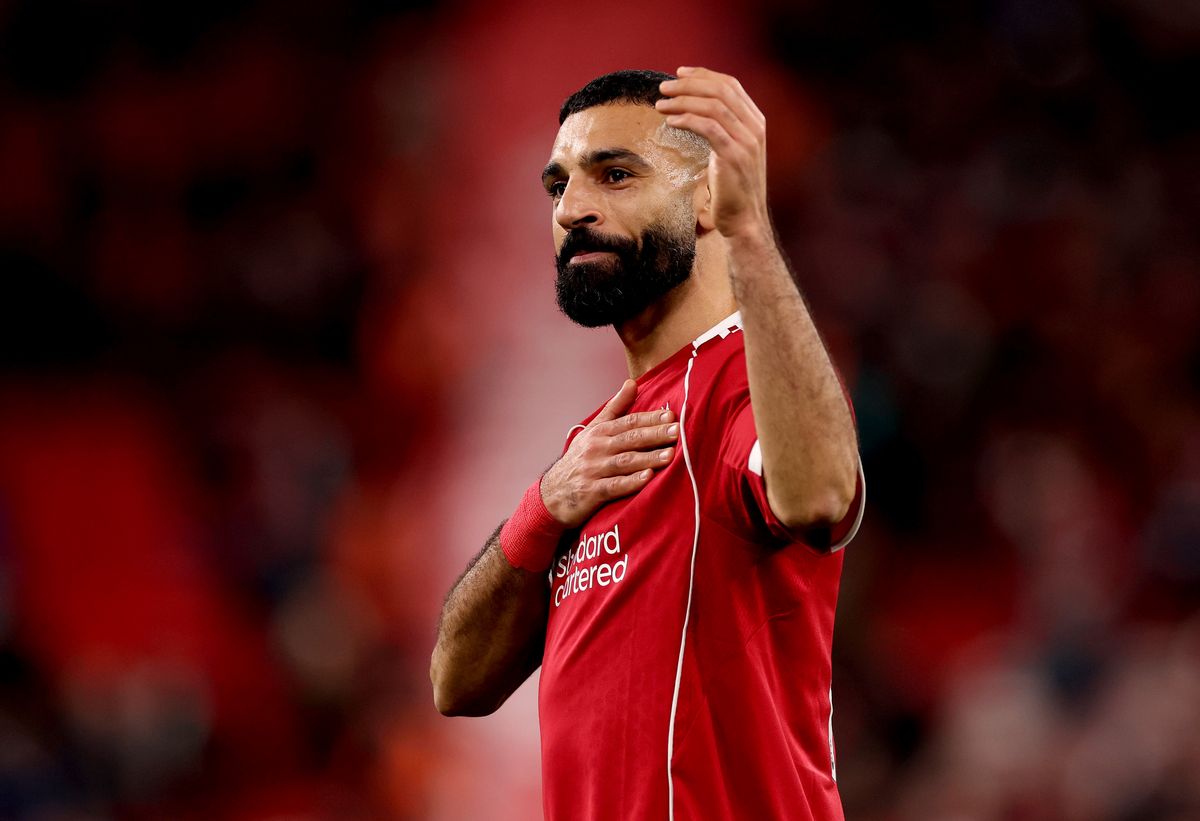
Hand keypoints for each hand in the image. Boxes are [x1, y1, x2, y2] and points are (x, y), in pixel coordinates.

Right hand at [540, 379, 678, 527]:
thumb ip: (615, 407)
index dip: (650, 419)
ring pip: (624, 461)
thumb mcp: (594, 430)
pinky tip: (648, 478)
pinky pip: (614, 486)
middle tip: (677, 431)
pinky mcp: (591, 492)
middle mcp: (596, 448)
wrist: (553, 494)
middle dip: (654, 435)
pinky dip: (631, 482)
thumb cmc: (580, 459)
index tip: (672, 415)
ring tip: (670, 455)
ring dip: (648, 458)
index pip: (629, 422)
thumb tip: (632, 382)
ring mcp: (593, 470)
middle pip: (629, 439)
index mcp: (600, 432)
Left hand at [655, 67, 769, 240]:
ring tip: (661, 104)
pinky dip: (687, 120)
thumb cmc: (731, 188)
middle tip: (664, 87)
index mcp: (755, 122)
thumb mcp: (730, 151)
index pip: (730, 85)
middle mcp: (755, 127)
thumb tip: (695, 110)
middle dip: (689, 84)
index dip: (704, 75)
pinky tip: (670, 122)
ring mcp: (747, 141)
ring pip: (713, 105)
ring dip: (683, 100)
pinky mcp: (734, 156)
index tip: (679, 73)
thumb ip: (721, 129)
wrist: (743, 219)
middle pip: (721, 90)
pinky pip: (708, 127)